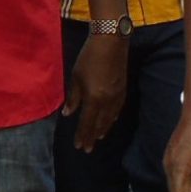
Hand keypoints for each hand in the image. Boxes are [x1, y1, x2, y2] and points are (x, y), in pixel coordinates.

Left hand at [64, 32, 127, 151]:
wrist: (110, 42)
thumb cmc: (88, 58)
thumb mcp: (75, 77)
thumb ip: (73, 98)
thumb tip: (68, 114)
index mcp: (94, 99)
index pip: (87, 123)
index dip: (82, 135)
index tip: (79, 146)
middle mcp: (107, 102)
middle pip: (99, 124)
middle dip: (92, 137)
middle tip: (87, 149)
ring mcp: (117, 96)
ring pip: (110, 119)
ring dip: (103, 129)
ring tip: (97, 138)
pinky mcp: (123, 90)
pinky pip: (117, 110)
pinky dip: (112, 119)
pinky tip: (110, 121)